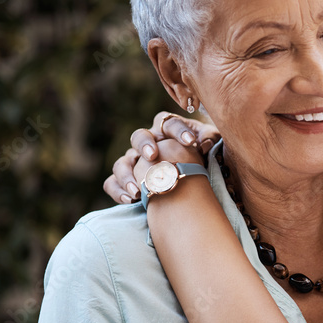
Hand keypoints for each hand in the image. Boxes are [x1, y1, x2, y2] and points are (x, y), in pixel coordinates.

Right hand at [103, 112, 220, 203]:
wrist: (190, 177)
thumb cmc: (200, 155)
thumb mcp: (208, 143)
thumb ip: (209, 138)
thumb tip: (205, 143)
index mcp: (166, 130)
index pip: (169, 122)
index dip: (179, 130)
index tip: (191, 142)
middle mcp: (147, 143)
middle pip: (139, 136)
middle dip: (144, 144)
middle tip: (152, 155)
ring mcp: (134, 161)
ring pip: (122, 162)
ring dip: (127, 175)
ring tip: (138, 190)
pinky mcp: (126, 179)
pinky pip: (112, 183)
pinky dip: (118, 191)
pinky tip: (130, 199)